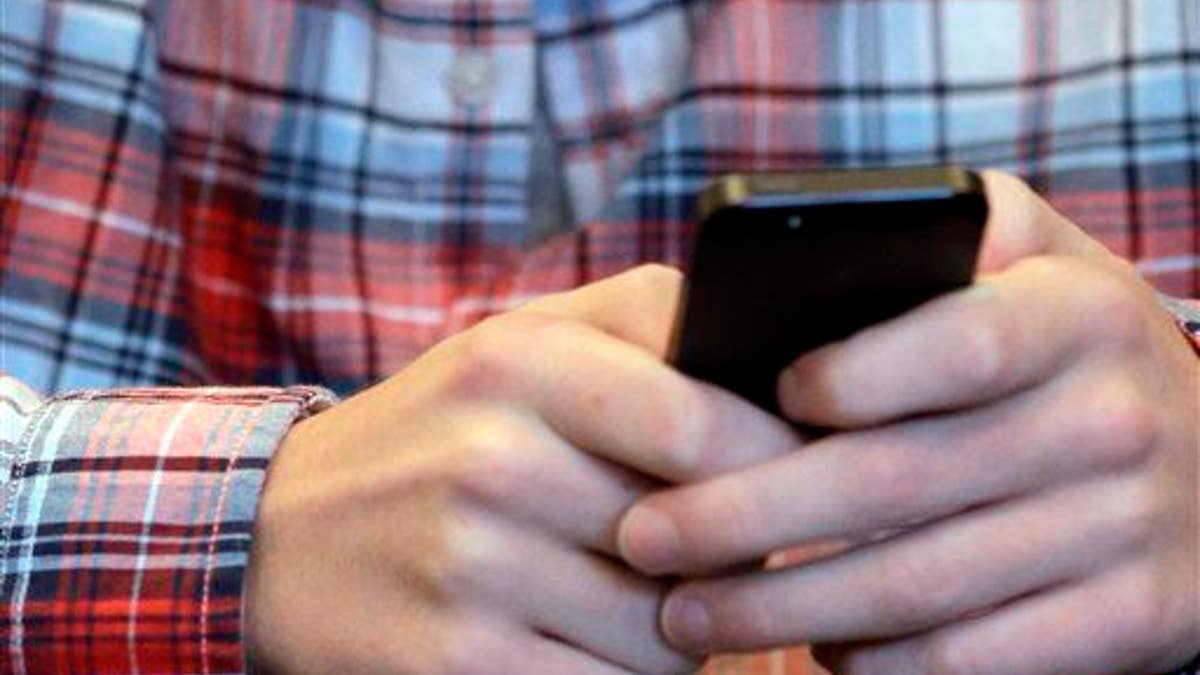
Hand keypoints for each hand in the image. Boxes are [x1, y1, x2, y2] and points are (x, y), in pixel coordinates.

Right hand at [243, 265, 800, 674]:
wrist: (278, 536)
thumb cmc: (437, 432)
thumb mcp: (523, 341)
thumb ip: (646, 320)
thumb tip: (774, 364)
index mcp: (520, 362)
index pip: (704, 424)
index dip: (776, 464)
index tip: (800, 483)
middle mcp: (492, 461)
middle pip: (697, 541)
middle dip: (730, 556)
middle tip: (714, 550)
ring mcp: (469, 569)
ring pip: (666, 635)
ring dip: (678, 629)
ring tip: (634, 596)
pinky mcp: (457, 665)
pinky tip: (587, 645)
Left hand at [618, 173, 1199, 673]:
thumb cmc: (1072, 355)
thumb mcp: (1038, 265)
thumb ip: (944, 233)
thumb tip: (800, 251)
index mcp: (1077, 314)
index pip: (953, 344)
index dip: (843, 378)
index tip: (741, 404)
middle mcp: (1112, 419)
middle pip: (896, 482)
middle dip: (745, 521)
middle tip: (645, 539)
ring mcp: (1127, 530)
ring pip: (917, 587)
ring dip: (782, 609)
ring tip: (688, 611)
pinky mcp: (1129, 621)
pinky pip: (971, 659)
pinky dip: (876, 665)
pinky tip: (812, 651)